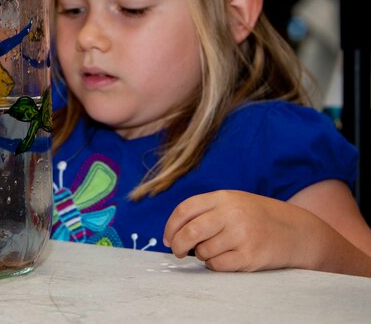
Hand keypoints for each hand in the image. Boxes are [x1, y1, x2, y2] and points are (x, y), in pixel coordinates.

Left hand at [163, 190, 312, 271]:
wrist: (296, 231)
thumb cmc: (257, 217)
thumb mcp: (233, 202)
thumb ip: (206, 210)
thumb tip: (174, 231)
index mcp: (223, 198)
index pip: (184, 210)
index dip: (170, 226)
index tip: (167, 238)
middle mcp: (231, 214)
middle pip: (189, 232)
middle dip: (177, 245)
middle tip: (177, 251)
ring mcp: (241, 235)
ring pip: (203, 251)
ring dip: (201, 255)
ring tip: (214, 250)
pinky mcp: (249, 256)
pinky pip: (217, 265)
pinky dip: (214, 265)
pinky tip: (223, 259)